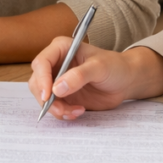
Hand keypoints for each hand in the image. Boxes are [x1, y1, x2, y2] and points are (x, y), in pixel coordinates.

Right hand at [27, 38, 145, 119]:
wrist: (126, 80)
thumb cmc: (115, 66)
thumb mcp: (99, 67)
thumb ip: (79, 76)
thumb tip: (57, 88)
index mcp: (61, 49)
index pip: (41, 63)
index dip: (41, 79)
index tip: (48, 95)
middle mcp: (55, 64)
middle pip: (37, 82)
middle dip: (46, 99)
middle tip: (61, 109)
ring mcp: (58, 81)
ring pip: (43, 97)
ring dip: (56, 108)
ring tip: (75, 111)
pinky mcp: (63, 96)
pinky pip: (54, 107)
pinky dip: (63, 113)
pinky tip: (79, 111)